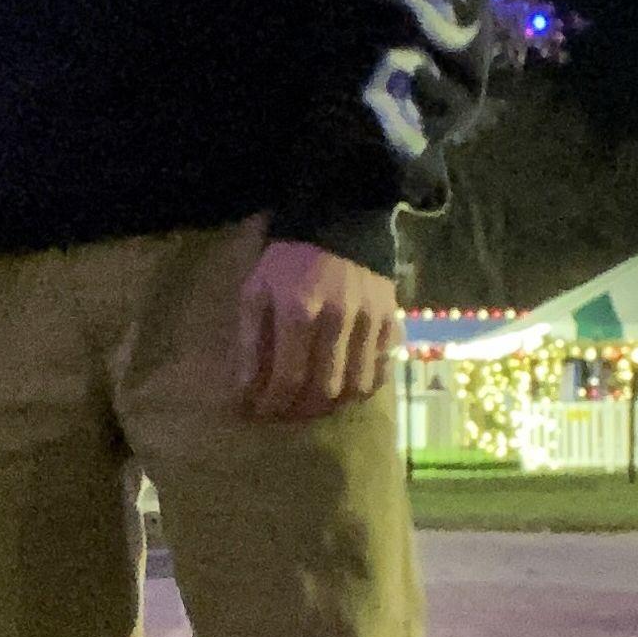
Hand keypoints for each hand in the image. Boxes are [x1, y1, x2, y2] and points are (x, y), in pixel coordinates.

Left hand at [236, 240, 398, 422]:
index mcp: (299, 310)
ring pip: (355, 387)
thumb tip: (246, 389)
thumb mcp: (257, 289)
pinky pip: (381, 371)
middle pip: (323, 389)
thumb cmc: (288, 260)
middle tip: (283, 412)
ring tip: (310, 404)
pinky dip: (361, 389)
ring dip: (331, 405)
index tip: (259, 410)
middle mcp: (339, 319)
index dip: (273, 402)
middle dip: (299, 409)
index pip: (288, 376)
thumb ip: (251, 339)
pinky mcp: (391, 322)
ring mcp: (370, 322)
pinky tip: (342, 387)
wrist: (338, 224)